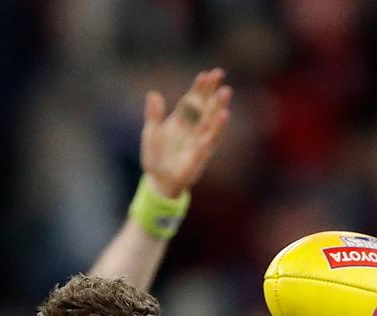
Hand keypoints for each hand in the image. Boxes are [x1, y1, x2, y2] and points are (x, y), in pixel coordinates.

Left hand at [141, 68, 232, 198]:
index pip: (192, 100)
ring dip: (218, 106)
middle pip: (204, 106)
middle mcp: (193, 128)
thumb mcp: (151, 134)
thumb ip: (153, 115)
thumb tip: (153, 94)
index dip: (199, 88)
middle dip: (211, 91)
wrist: (159, 181)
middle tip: (219, 73)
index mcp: (181, 120)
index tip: (206, 75)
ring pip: (211, 120)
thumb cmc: (156, 157)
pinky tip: (223, 115)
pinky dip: (216, 128)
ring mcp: (198, 140)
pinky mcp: (201, 154)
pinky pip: (210, 139)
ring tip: (225, 91)